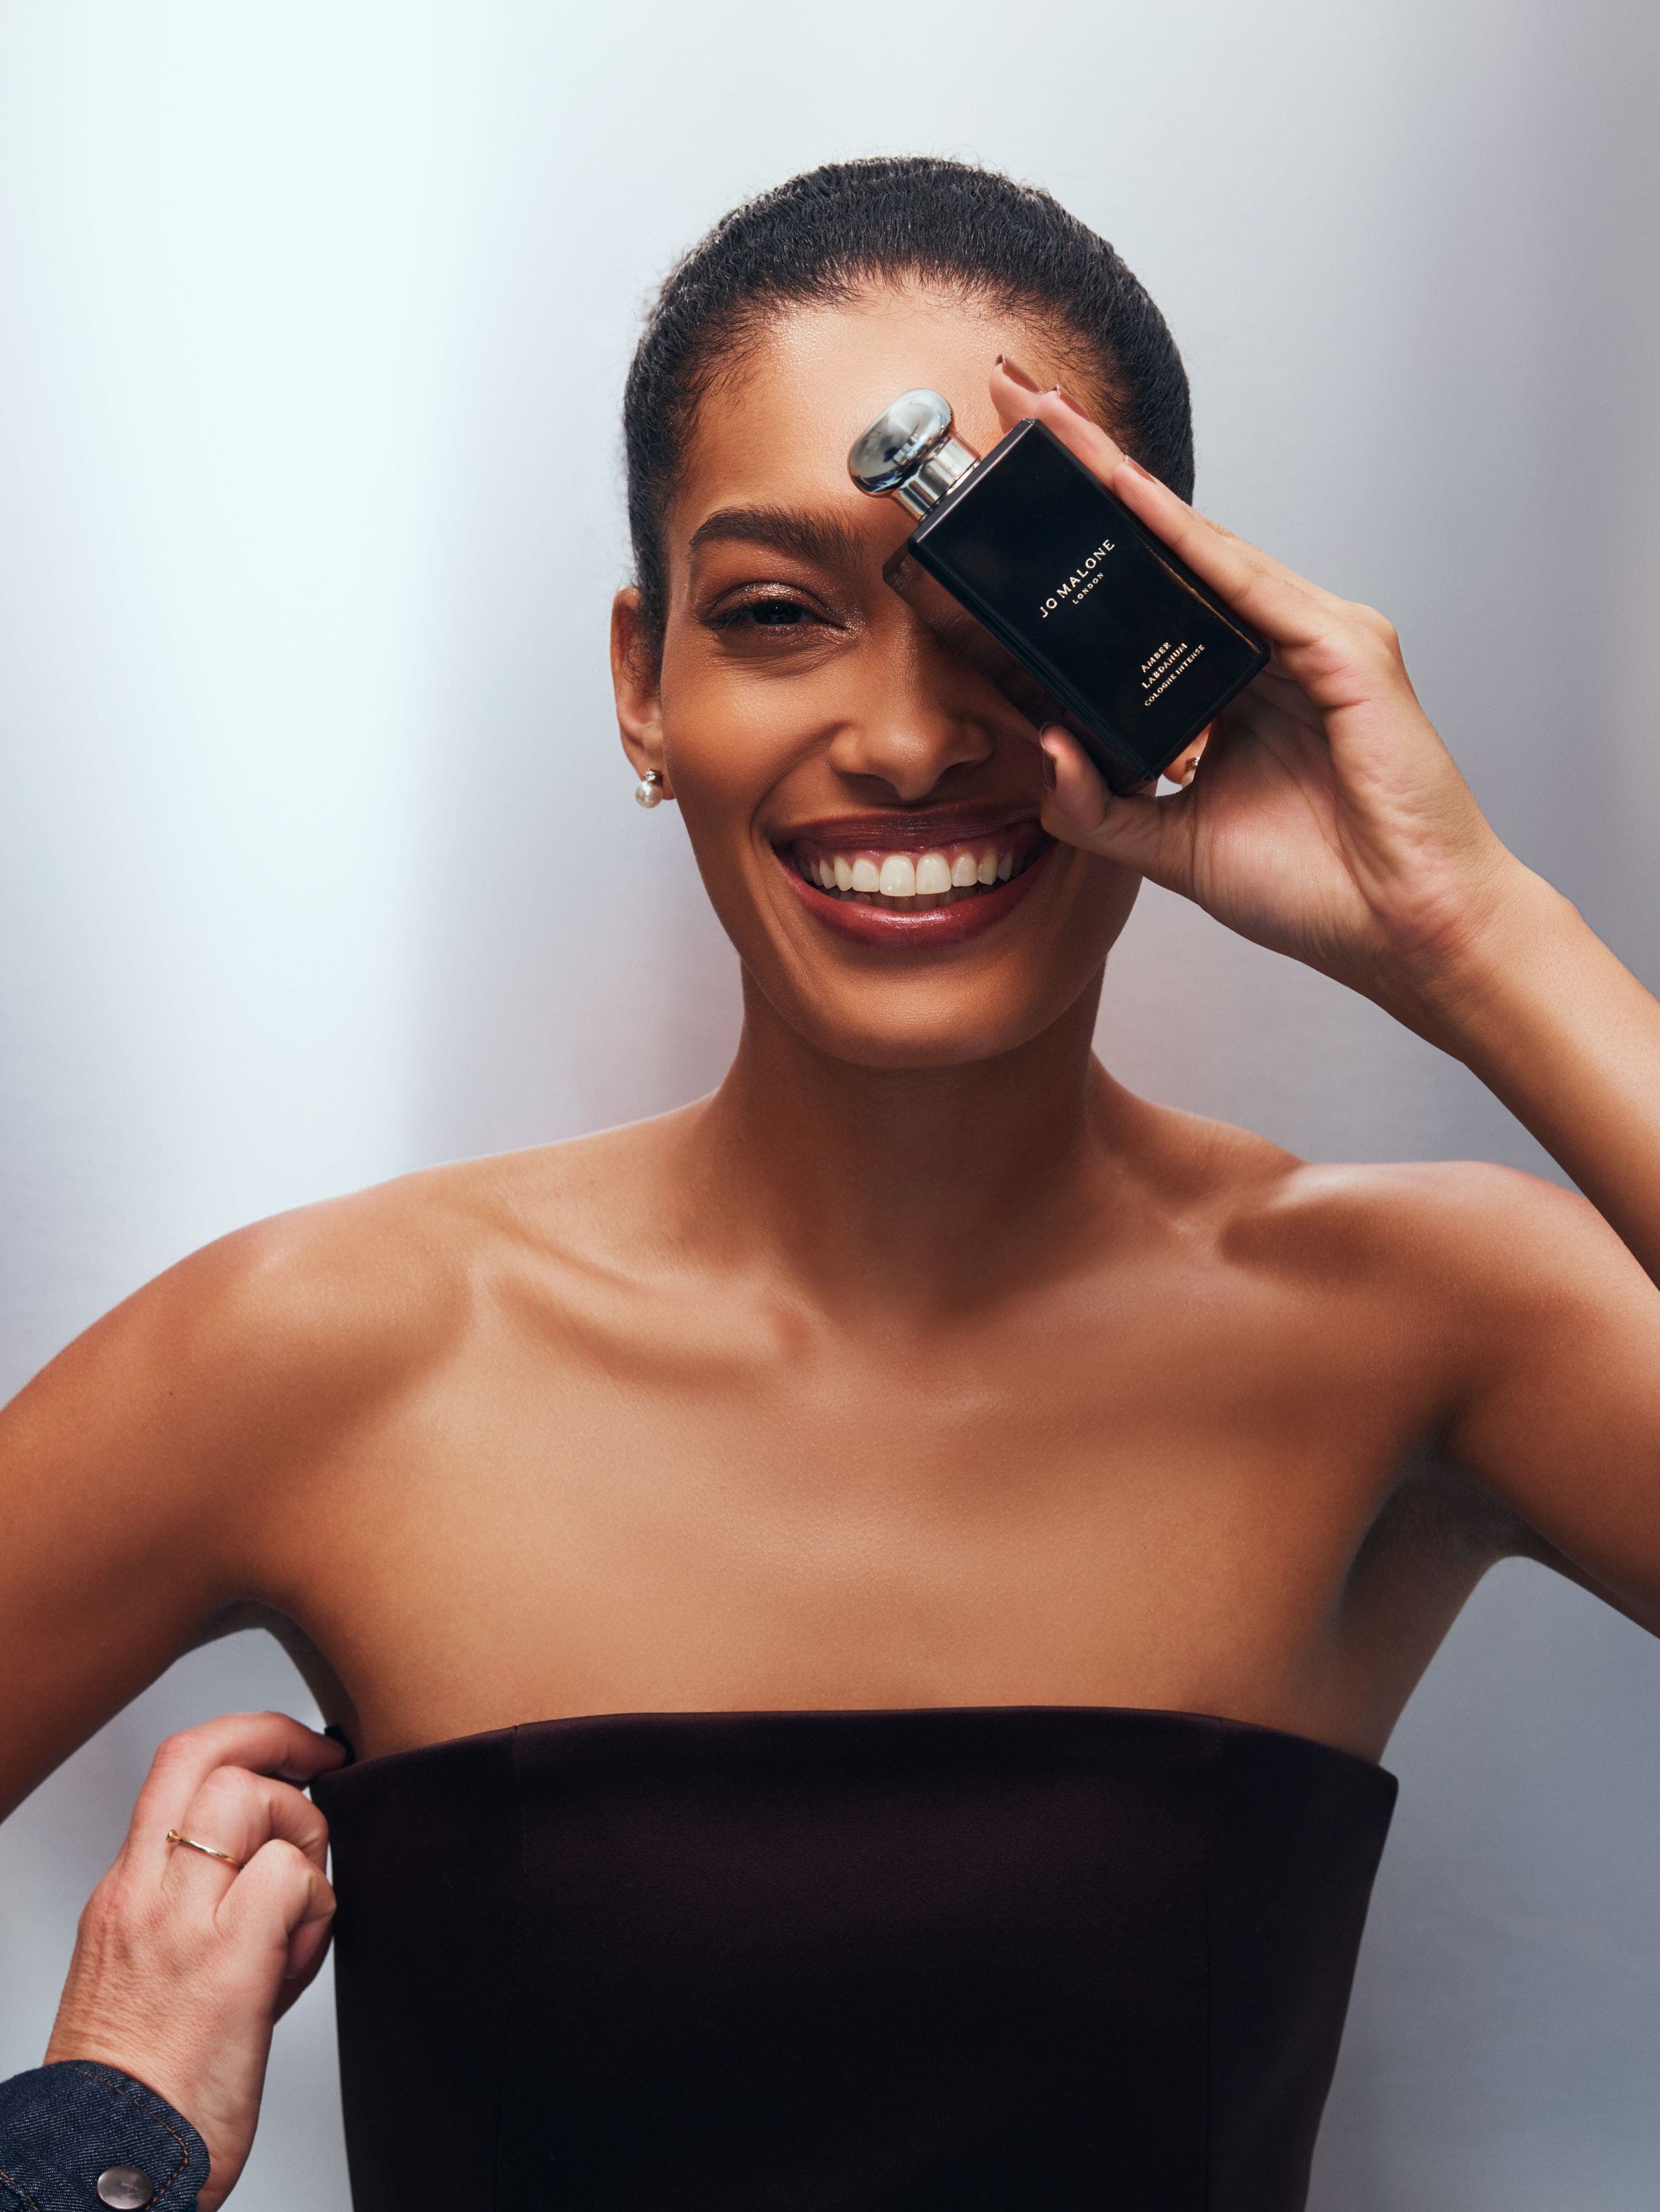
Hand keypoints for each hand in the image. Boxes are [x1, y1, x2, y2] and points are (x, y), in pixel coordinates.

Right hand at [45, 1711, 345, 2210]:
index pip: (178, 1765)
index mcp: (125, 1893)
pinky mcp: (227, 1965)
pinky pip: (291, 1880)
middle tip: (325, 1778)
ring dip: (303, 1835)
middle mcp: (145, 1895)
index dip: (248, 1732)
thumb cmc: (142, 2085)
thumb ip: (201, 1909)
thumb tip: (279, 1869)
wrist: (107, 2169)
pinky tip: (300, 1952)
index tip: (298, 1747)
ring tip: (300, 1908)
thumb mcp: (150, 1971)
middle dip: (285, 1746)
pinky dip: (316, 1901)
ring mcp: (182, 1925)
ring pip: (255, 1802)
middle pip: (214, 1759)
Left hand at [987, 361, 1527, 1037]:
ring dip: (1118, 479)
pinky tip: (1123, 491)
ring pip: (1197, 545)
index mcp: (1232, 686)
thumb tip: (1039, 746)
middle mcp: (1272, 646)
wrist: (1404, 934)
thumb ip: (1098, 805)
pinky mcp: (1344, 652)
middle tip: (1009, 401)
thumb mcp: (1172, 848)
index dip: (1078, 532)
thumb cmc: (1314, 889)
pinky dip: (1181, 536)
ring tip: (1046, 422)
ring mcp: (1313, 639)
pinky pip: (1246, 583)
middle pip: (1162, 545)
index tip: (1006, 486)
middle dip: (1086, 471)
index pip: (1140, 592)